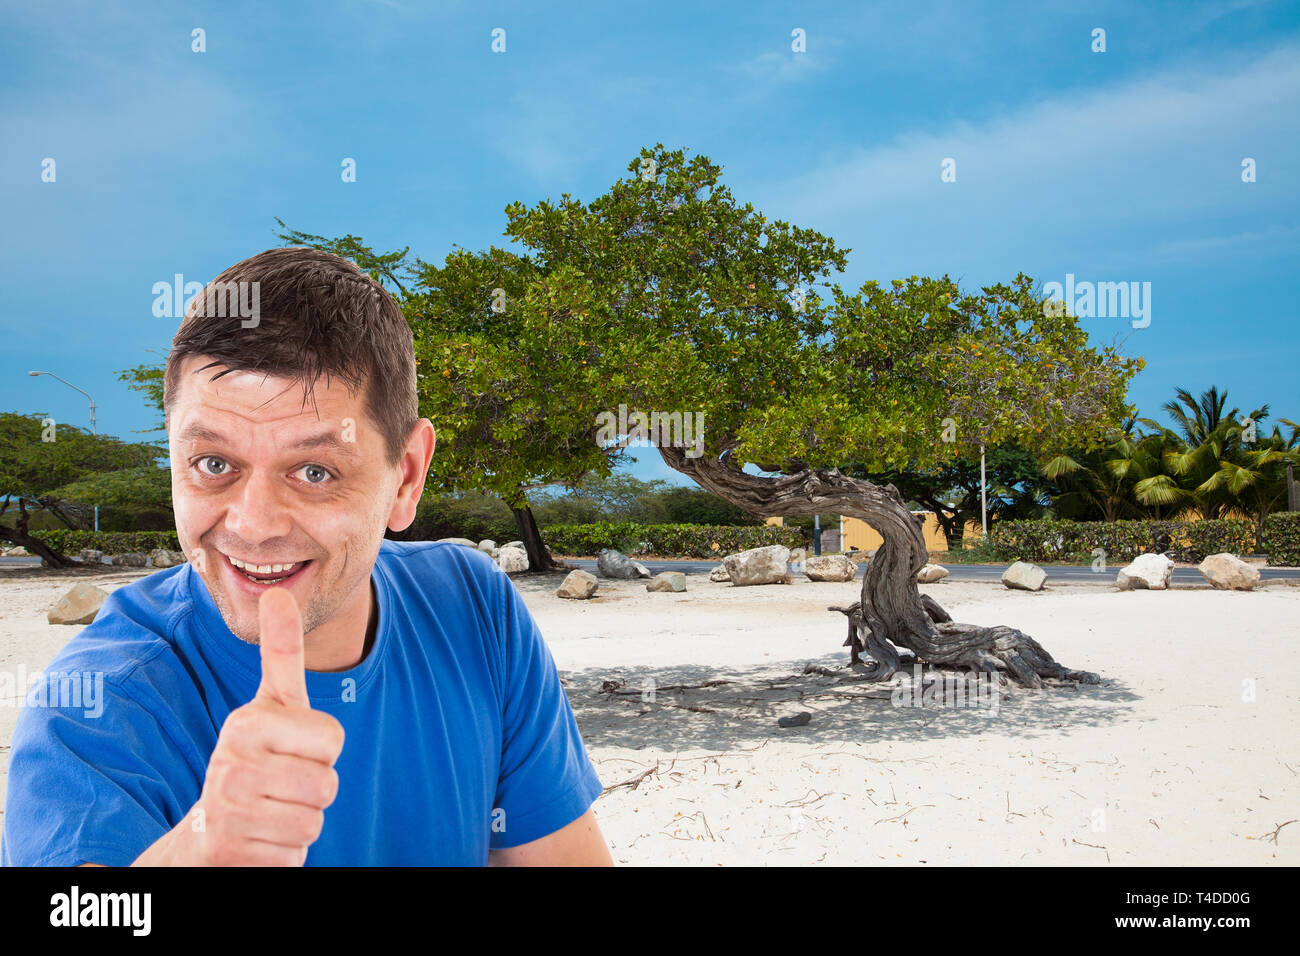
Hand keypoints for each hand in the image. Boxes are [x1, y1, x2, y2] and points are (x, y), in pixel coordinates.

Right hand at [135, 588, 344, 865]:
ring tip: (270, 809)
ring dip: (300, 821)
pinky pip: (296, 854)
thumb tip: (278, 591)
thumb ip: (281, 652)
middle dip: (314, 789)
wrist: (207, 832)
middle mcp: (229, 763)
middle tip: (281, 784)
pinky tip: (260, 838)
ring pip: (314, 820)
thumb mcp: (271, 704)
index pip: (332, 738)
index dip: (322, 750)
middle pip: (327, 783)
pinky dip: (285, 852)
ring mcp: (227, 809)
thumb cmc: (254, 759)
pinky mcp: (230, 852)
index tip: (291, 748)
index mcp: (246, 723)